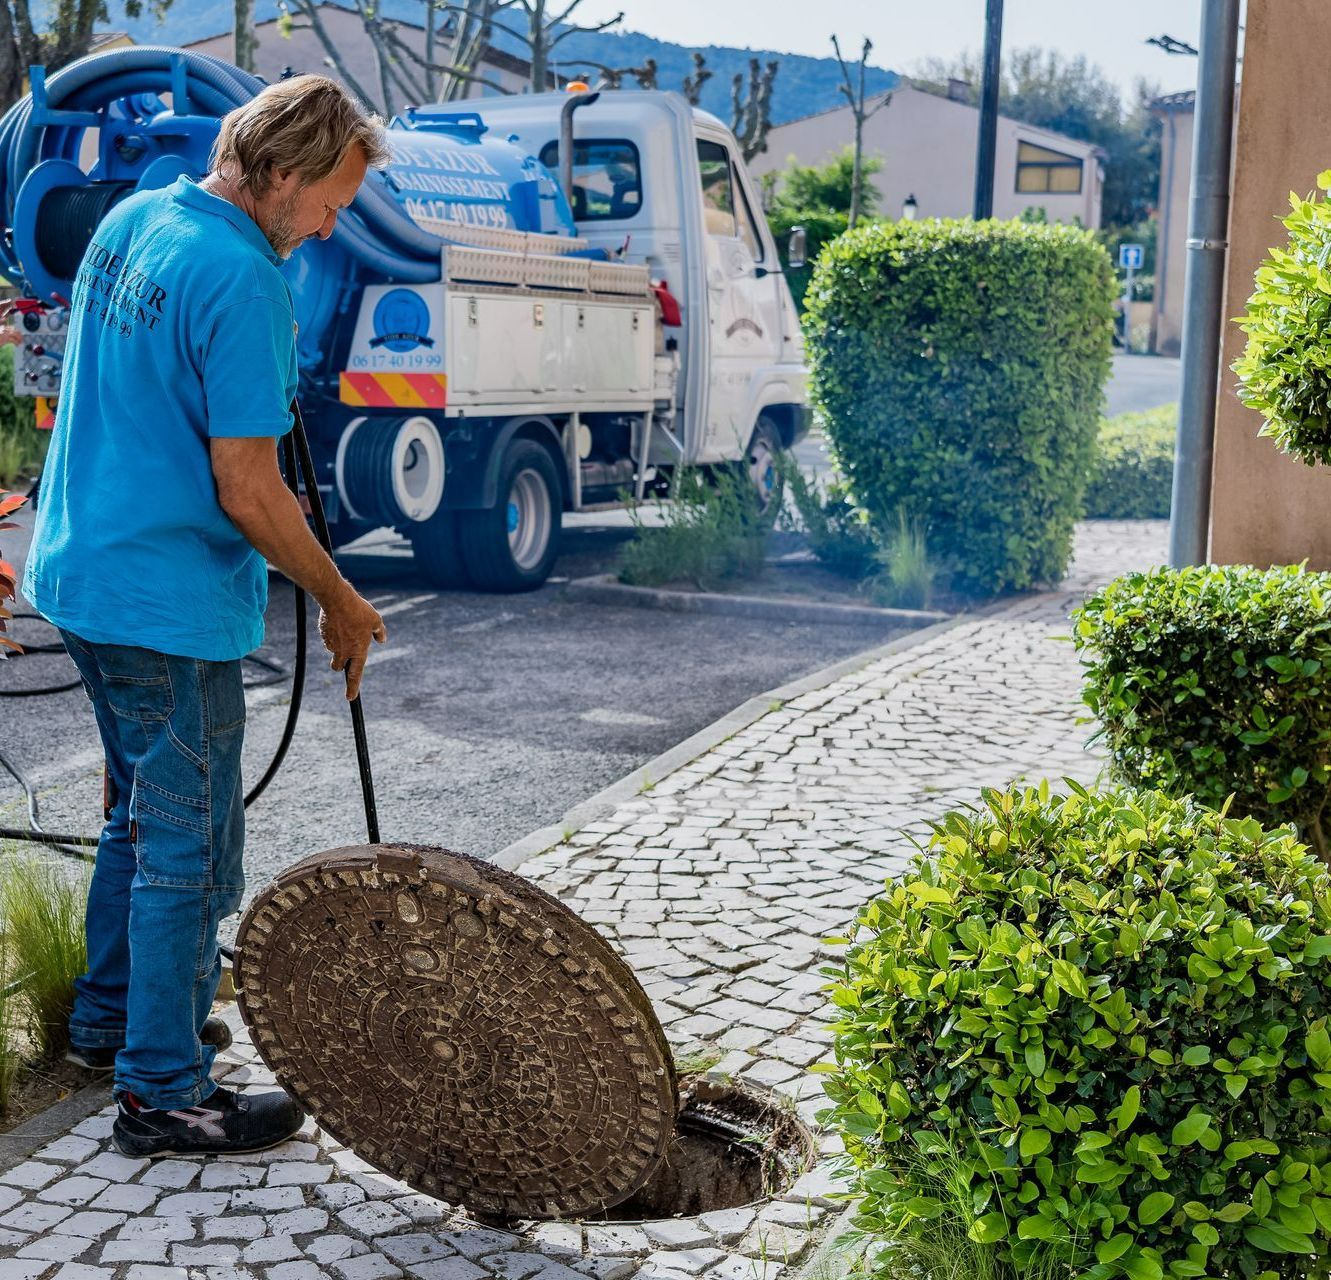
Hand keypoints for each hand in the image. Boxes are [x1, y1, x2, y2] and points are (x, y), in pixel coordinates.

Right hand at [318, 584, 386, 700]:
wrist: (337, 599)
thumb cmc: (359, 610)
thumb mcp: (375, 620)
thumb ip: (379, 632)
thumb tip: (382, 640)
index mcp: (359, 651)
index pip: (356, 674)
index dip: (353, 687)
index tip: (350, 697)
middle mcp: (344, 651)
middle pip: (339, 668)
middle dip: (341, 666)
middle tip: (345, 657)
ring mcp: (332, 645)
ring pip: (333, 653)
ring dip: (337, 647)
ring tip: (345, 629)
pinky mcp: (323, 636)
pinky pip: (328, 641)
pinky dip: (332, 636)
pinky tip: (337, 623)